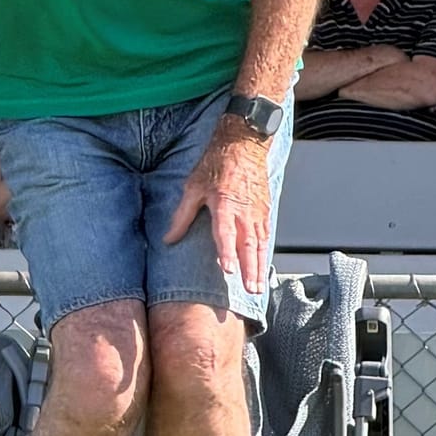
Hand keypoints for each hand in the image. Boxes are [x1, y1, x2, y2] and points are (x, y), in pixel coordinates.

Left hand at [163, 122, 272, 292]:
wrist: (243, 146)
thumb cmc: (217, 164)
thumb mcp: (192, 187)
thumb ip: (181, 215)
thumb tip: (169, 238)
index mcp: (224, 204)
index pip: (225, 233)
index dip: (226, 252)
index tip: (227, 269)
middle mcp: (244, 211)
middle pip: (247, 245)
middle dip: (248, 269)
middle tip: (249, 289)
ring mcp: (257, 212)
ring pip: (260, 244)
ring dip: (258, 266)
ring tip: (257, 286)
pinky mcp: (265, 211)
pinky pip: (266, 236)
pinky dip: (265, 253)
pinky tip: (262, 267)